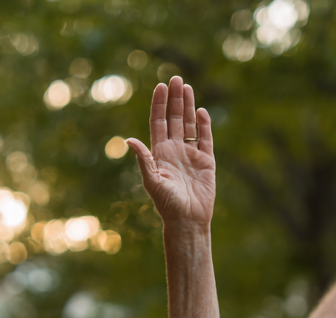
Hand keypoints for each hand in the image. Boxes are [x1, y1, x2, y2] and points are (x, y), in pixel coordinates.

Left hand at [127, 77, 214, 224]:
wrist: (188, 220)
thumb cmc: (167, 204)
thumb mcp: (152, 181)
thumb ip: (143, 159)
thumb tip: (129, 140)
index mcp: (159, 153)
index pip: (158, 123)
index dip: (158, 105)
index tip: (159, 87)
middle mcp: (174, 151)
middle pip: (174, 119)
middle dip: (174, 99)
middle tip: (175, 79)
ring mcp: (191, 155)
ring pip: (189, 124)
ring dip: (188, 106)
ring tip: (187, 87)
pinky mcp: (206, 161)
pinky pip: (205, 139)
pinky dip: (203, 125)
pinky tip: (201, 111)